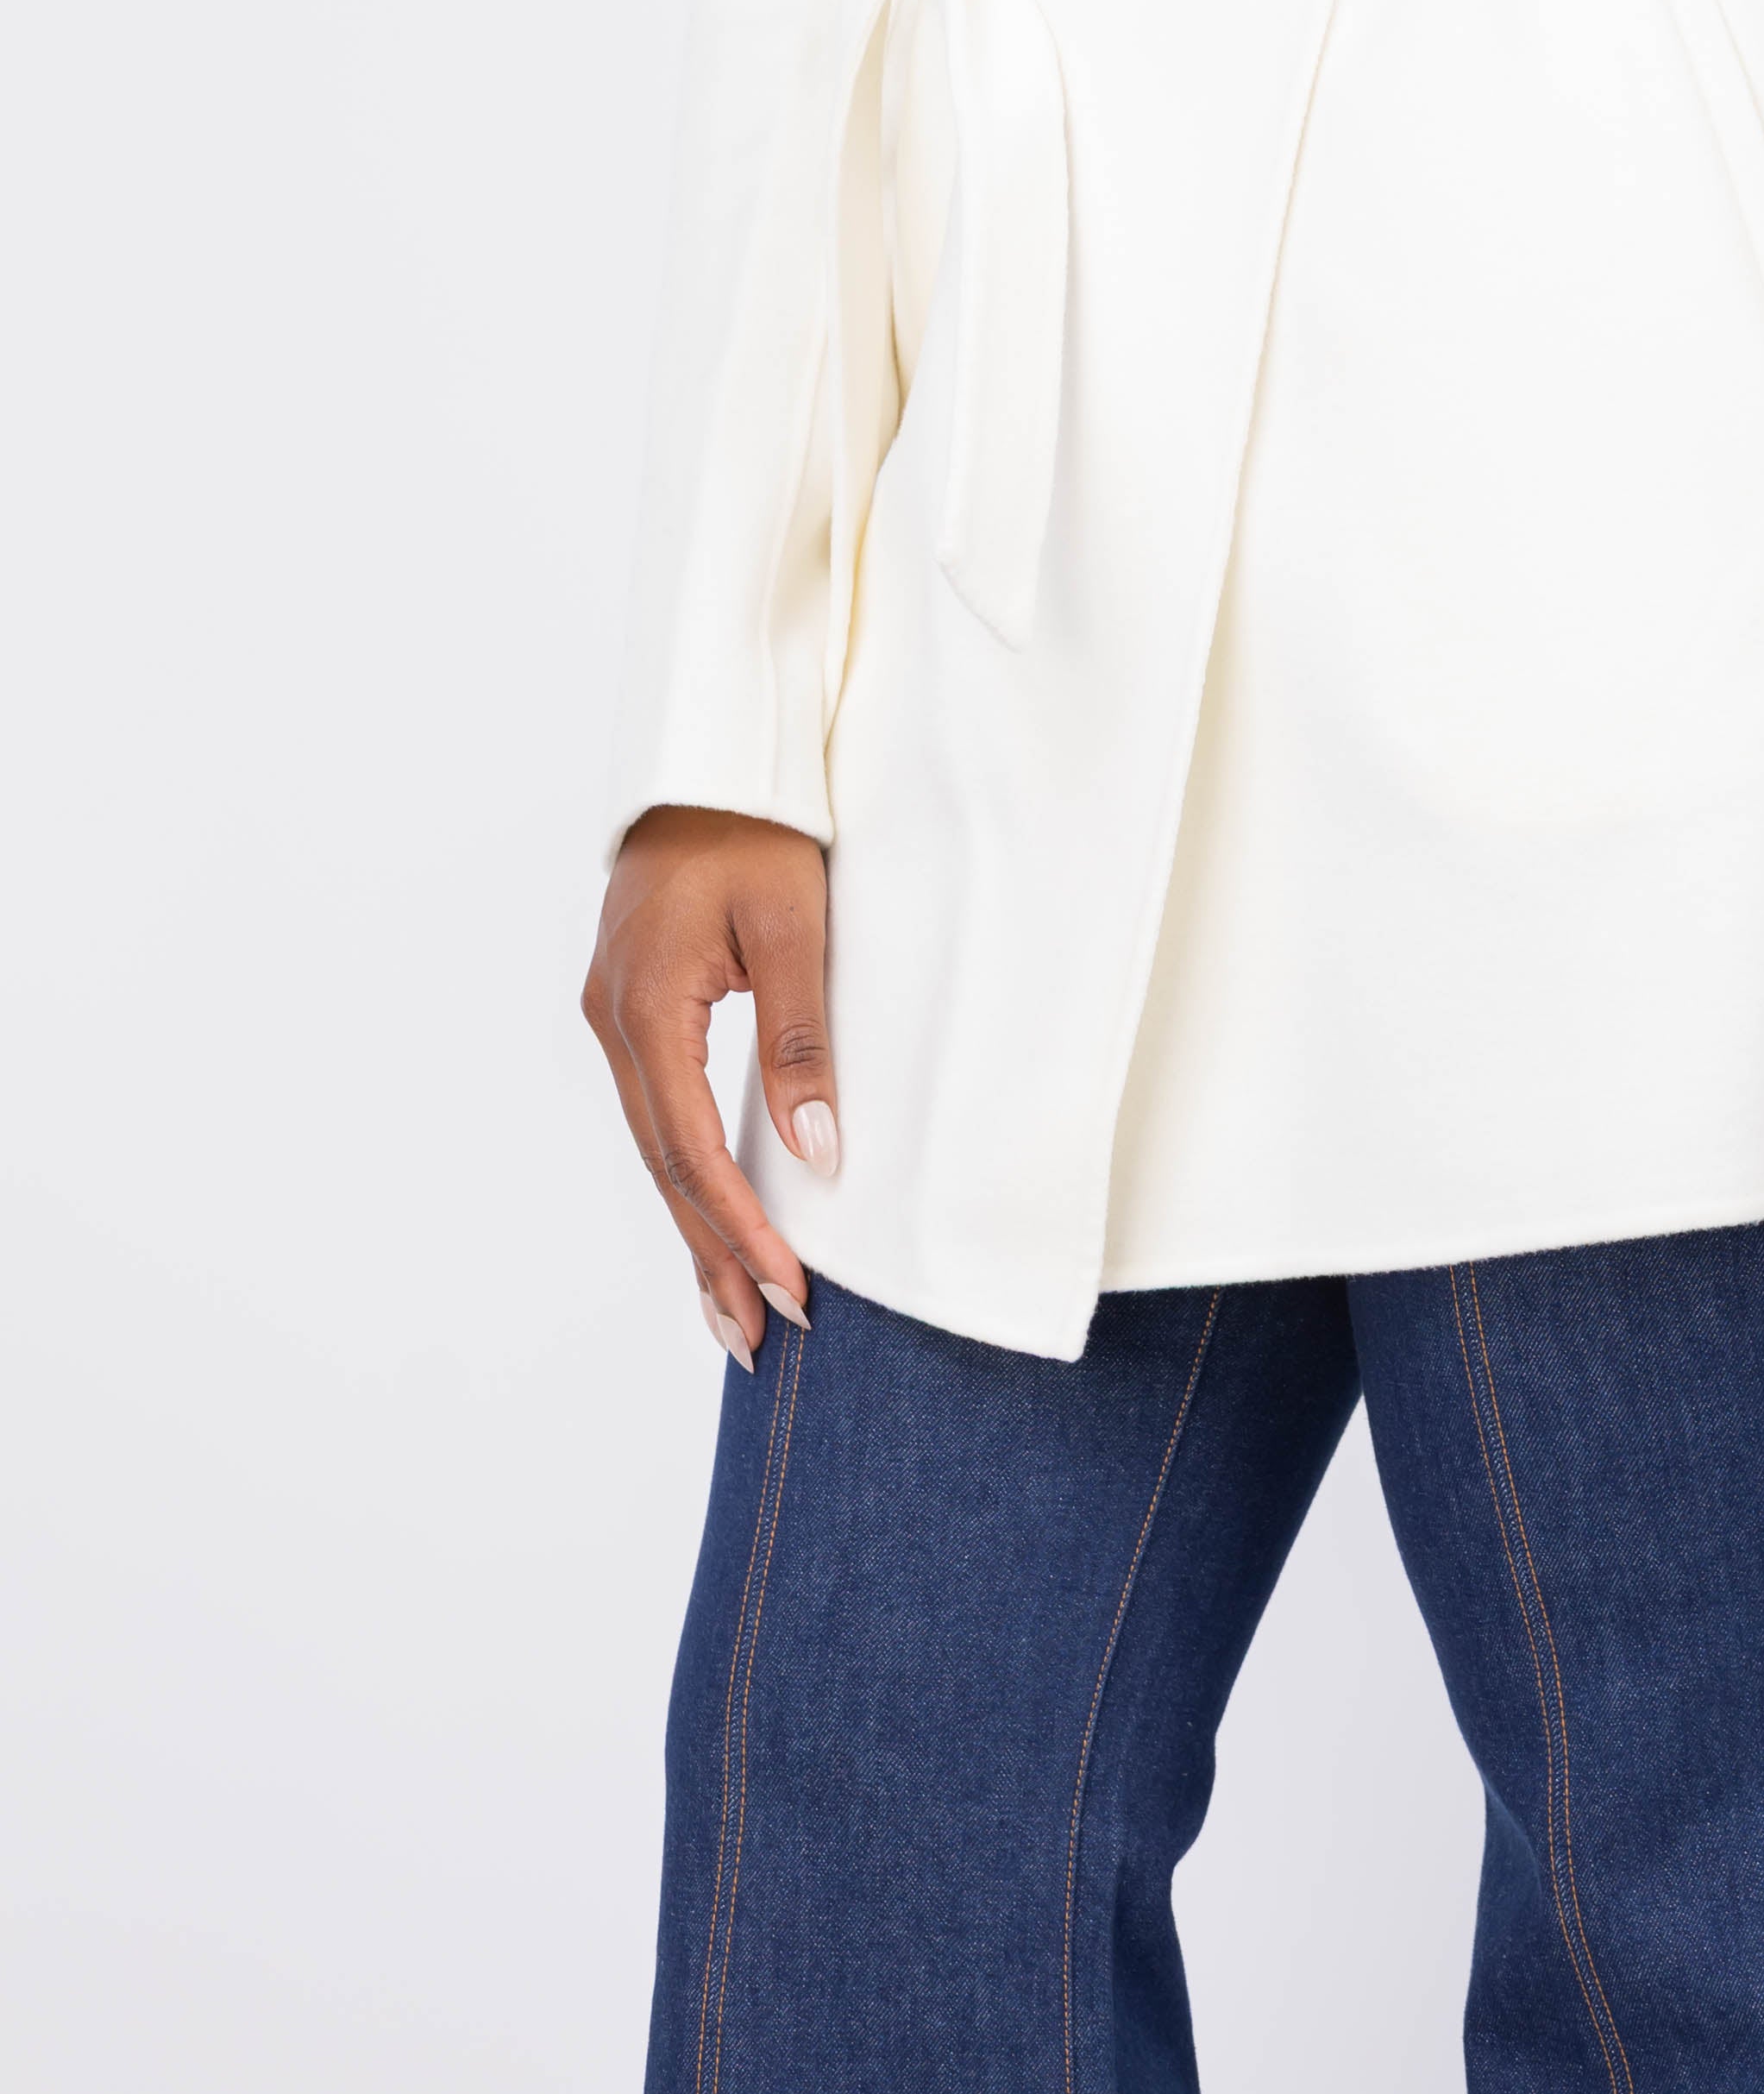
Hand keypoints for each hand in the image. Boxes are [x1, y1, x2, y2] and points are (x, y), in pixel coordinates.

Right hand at [583, 806, 835, 1365]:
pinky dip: (687, 1172)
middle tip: (757, 1338)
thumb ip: (801, 1038)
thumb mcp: (795, 924)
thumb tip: (818, 1153)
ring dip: (697, 1225)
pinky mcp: (631, 1008)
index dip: (742, 1230)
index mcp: (647, 1007)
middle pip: (666, 1166)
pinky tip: (712, 1218)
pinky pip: (659, 1111)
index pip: (695, 1151)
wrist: (710, 756)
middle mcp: (614, 1022)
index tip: (790, 1292)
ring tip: (733, 1309)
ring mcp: (615, 1016)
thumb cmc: (758, 826)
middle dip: (713, 1255)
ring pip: (658, 1146)